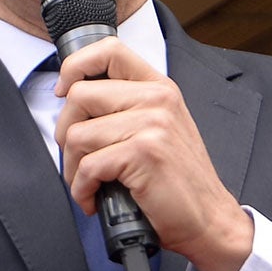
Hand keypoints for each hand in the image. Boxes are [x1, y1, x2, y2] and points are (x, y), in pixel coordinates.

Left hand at [53, 39, 253, 270]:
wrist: (208, 220)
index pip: (108, 50)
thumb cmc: (175, 182)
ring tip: (89, 184)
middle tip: (78, 159)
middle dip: (65, 133)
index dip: (74, 67)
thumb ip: (124, 108)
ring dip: (72, 168)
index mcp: (158, 87)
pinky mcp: (144, 153)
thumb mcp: (157, 130)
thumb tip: (70, 97)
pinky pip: (87, 166)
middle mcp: (157, 99)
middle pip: (78, 96)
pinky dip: (82, 190)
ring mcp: (152, 124)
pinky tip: (95, 199)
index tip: (63, 92)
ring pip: (77, 135)